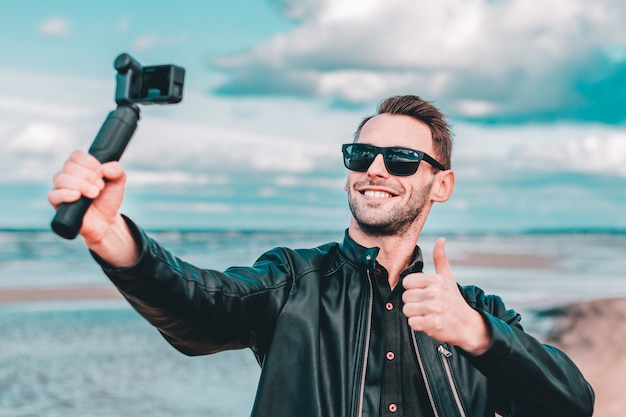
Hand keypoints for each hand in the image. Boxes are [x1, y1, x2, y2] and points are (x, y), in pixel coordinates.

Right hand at [48, 151, 136, 265]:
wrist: (106, 221)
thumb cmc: (108, 199)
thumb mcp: (118, 182)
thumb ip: (116, 170)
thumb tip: (105, 167)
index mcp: (79, 167)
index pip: (76, 156)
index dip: (90, 162)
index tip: (101, 173)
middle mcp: (67, 176)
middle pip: (69, 166)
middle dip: (89, 176)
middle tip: (100, 187)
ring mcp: (60, 189)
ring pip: (62, 179)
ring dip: (81, 185)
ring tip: (95, 193)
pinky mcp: (57, 204)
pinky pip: (53, 195)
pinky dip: (66, 194)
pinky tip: (77, 196)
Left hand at [402, 237, 490, 354]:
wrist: (468, 325)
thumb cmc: (454, 300)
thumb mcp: (448, 277)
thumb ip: (440, 259)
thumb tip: (441, 239)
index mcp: (435, 279)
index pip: (406, 282)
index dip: (413, 289)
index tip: (424, 294)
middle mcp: (434, 292)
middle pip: (405, 297)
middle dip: (414, 303)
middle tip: (427, 306)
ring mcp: (433, 308)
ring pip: (406, 310)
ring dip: (415, 315)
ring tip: (428, 314)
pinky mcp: (432, 324)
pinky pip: (412, 323)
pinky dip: (418, 326)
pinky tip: (429, 323)